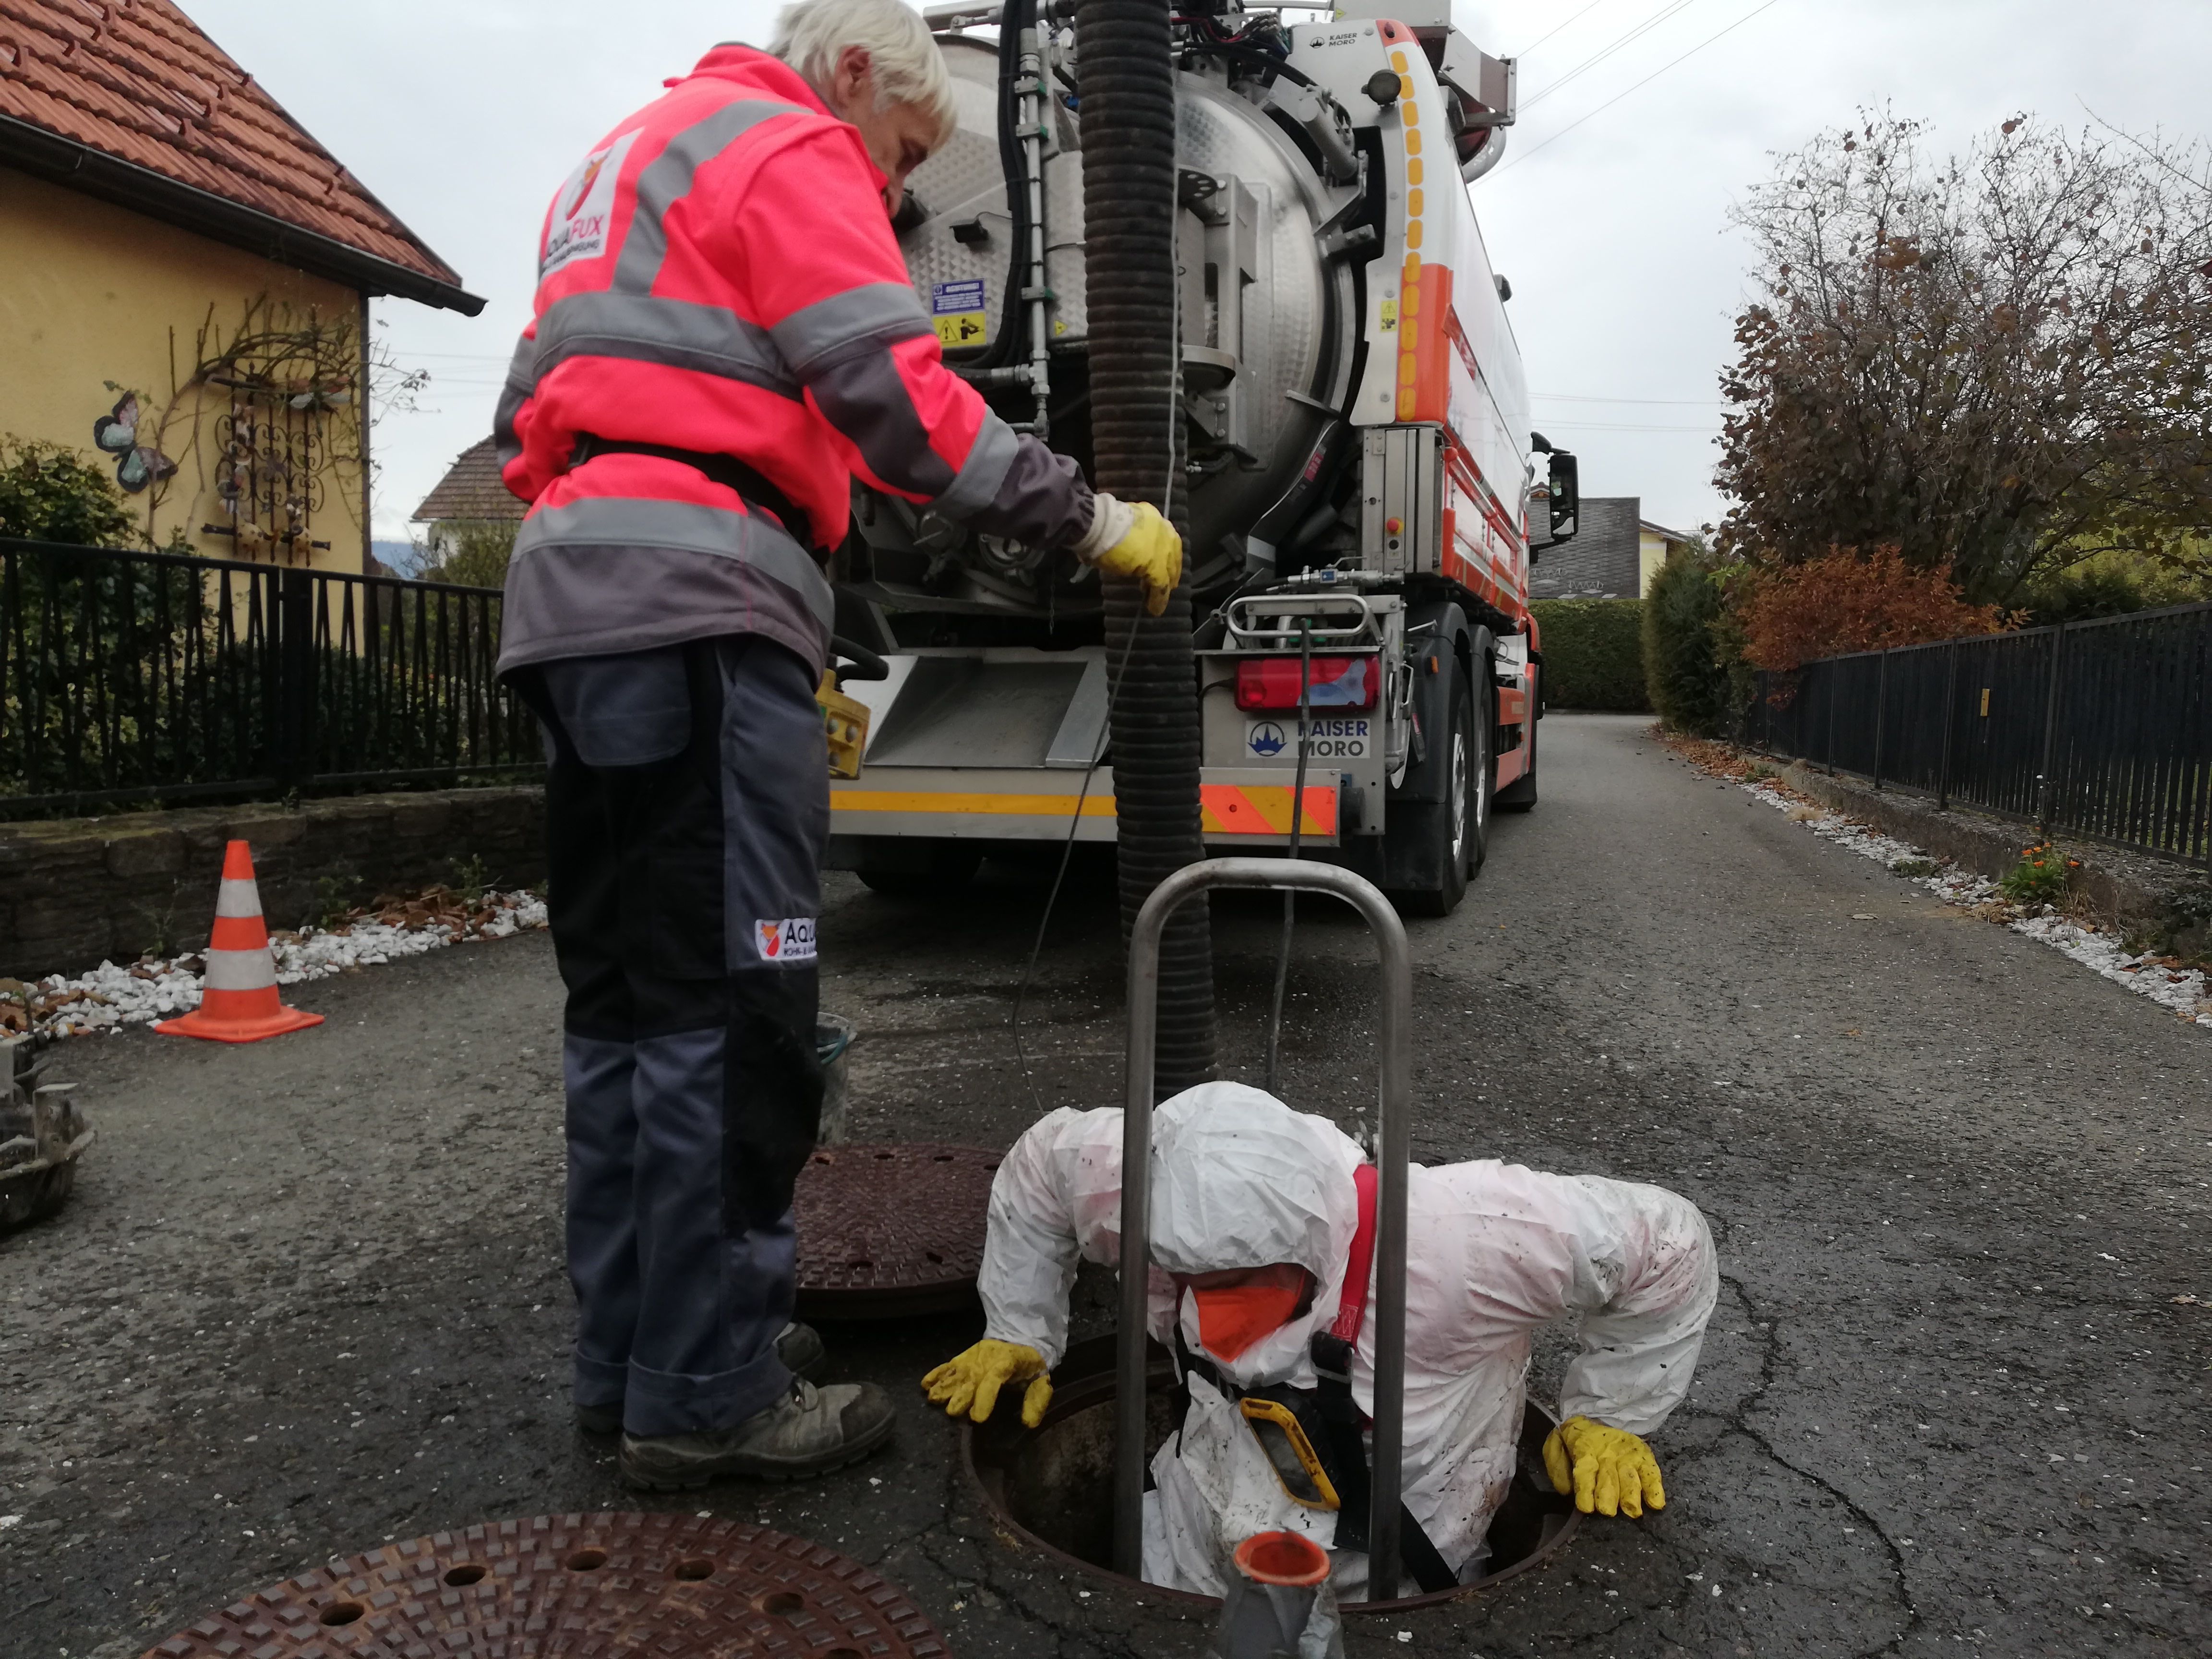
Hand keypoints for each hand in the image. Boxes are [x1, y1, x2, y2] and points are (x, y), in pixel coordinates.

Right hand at [921, 1339, 1052, 1426]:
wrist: (1020, 1338)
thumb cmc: (1030, 1366)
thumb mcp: (1041, 1381)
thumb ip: (1036, 1401)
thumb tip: (1028, 1423)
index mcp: (1008, 1362)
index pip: (995, 1378)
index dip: (986, 1397)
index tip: (977, 1418)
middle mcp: (987, 1358)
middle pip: (972, 1376)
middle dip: (961, 1395)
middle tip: (952, 1413)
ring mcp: (973, 1356)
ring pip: (957, 1371)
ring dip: (944, 1386)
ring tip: (933, 1399)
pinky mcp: (964, 1356)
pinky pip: (949, 1365)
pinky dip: (936, 1374)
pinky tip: (925, 1384)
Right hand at [1082, 495, 1181, 616]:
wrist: (1098, 524)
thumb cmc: (1101, 523)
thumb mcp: (1121, 526)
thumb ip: (1131, 536)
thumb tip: (1124, 548)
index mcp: (1152, 517)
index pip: (1165, 538)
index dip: (1164, 554)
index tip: (1160, 565)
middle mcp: (1162, 529)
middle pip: (1172, 554)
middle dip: (1169, 570)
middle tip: (1166, 584)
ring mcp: (1162, 547)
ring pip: (1168, 570)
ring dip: (1164, 585)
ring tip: (1157, 597)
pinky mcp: (1157, 566)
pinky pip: (1160, 585)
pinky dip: (1158, 598)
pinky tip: (1154, 608)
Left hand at [1542, 1415, 1666, 1517]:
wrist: (1599, 1416)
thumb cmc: (1576, 1440)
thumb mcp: (1556, 1445)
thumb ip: (1557, 1466)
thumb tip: (1565, 1490)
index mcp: (1584, 1450)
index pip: (1585, 1471)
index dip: (1585, 1489)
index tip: (1586, 1507)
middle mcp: (1608, 1454)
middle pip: (1609, 1478)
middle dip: (1608, 1496)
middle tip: (1607, 1511)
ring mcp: (1628, 1456)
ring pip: (1630, 1478)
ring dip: (1631, 1495)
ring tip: (1632, 1510)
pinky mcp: (1644, 1457)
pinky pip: (1651, 1473)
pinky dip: (1655, 1489)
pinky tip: (1655, 1504)